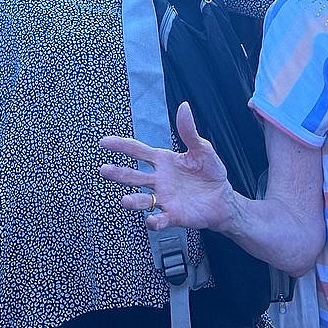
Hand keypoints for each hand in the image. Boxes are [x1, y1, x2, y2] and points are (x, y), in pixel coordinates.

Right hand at [99, 102, 234, 233]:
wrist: (223, 198)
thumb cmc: (210, 171)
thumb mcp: (202, 148)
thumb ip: (189, 131)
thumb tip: (183, 106)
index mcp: (163, 161)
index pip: (138, 151)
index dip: (122, 145)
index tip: (105, 142)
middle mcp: (159, 180)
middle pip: (134, 175)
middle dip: (118, 173)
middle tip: (104, 170)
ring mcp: (164, 198)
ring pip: (143, 200)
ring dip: (133, 201)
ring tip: (125, 200)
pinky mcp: (174, 215)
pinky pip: (160, 219)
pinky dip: (154, 221)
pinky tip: (151, 220)